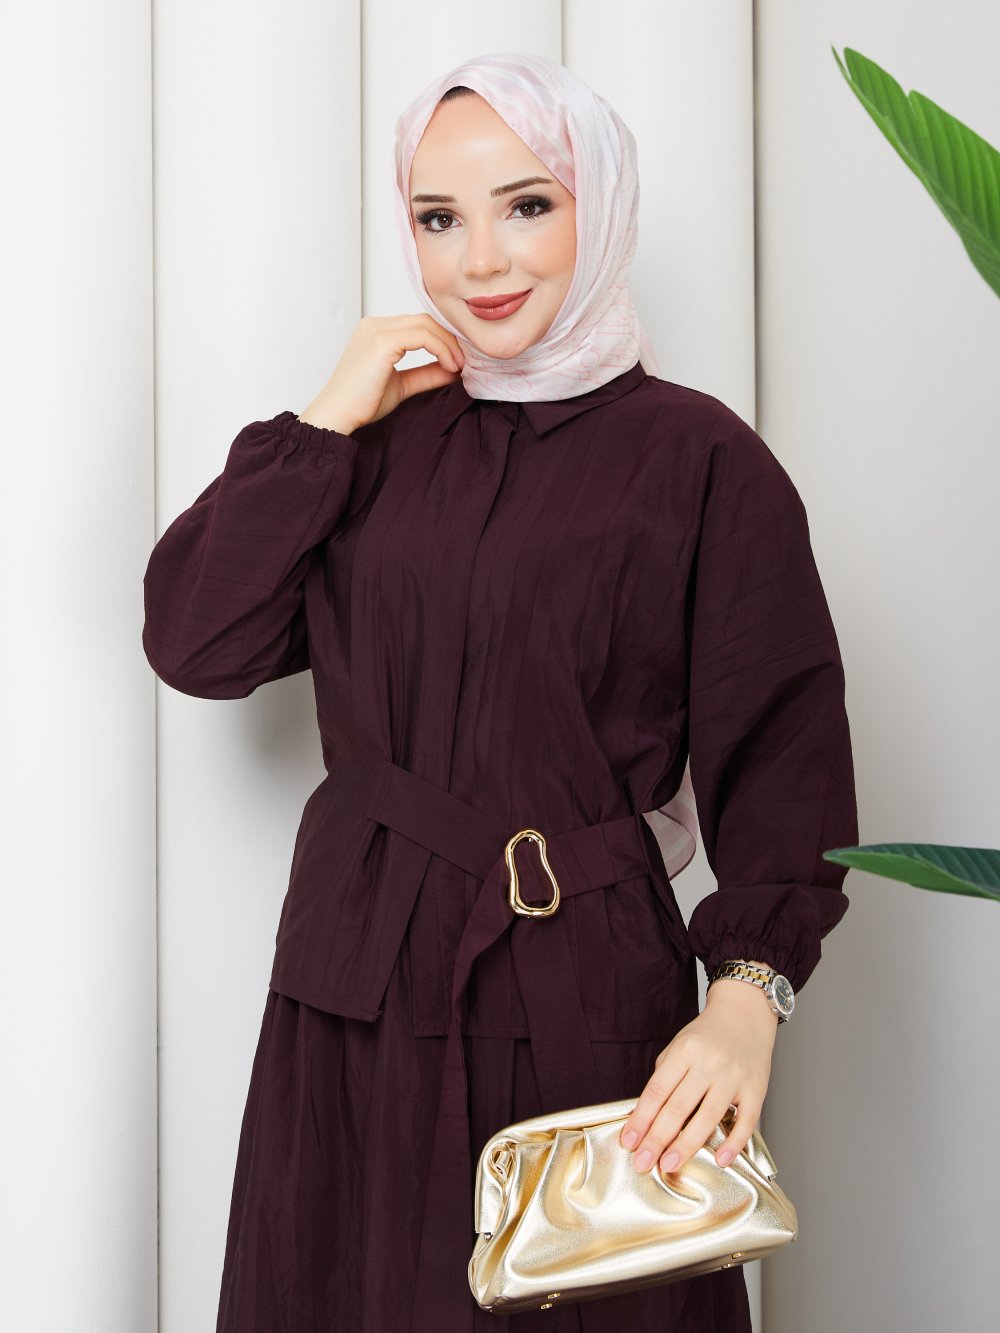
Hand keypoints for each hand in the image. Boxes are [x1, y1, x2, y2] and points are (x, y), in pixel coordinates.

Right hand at [297, 314, 464, 433]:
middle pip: (425, 320)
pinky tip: (449, 366)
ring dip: (449, 344)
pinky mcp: (382, 342)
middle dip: (450, 338)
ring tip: (458, 366)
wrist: (338, 414)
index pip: (419, 323)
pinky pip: (423, 336)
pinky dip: (442, 349)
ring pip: (427, 324)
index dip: (444, 338)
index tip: (459, 358)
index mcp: (376, 331)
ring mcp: (377, 330)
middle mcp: (375, 324)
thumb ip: (426, 374)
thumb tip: (453, 370)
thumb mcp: (402, 384)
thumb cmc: (361, 403)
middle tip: (465, 361)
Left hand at [618, 970, 778, 1175]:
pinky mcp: (757, 1090)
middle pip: (678, 1107)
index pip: (657, 1091)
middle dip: (657, 1139)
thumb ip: (664, 1078)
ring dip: (686, 1145)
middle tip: (643, 1164)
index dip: (641, 1119)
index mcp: (685, 1051)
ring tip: (669, 1165)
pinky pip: (746, 1121)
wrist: (745, 1014)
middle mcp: (708, 1063)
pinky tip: (721, 1160)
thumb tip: (646, 1116)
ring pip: (707, 1117)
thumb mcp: (679, 1046)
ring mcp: (733, 1077)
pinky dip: (734, 1143)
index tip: (628, 1143)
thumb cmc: (708, 1036)